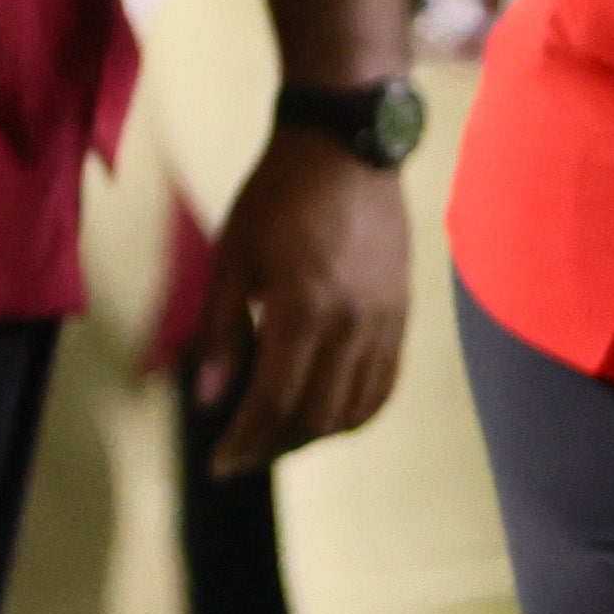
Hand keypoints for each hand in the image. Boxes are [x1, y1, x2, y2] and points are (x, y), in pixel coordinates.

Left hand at [189, 134, 408, 473]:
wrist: (348, 150)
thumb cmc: (278, 197)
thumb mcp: (232, 257)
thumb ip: (222, 330)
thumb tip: (211, 398)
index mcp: (303, 307)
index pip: (274, 400)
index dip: (244, 440)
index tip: (219, 463)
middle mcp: (352, 323)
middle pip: (318, 415)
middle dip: (276, 444)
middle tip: (244, 450)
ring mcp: (385, 320)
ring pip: (357, 407)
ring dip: (316, 432)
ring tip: (282, 432)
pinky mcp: (402, 313)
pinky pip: (386, 382)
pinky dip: (357, 409)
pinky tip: (327, 409)